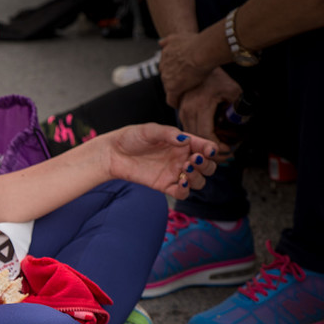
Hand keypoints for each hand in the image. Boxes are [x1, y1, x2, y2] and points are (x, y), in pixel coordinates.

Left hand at [104, 123, 218, 199]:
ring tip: (186, 168)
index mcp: (183, 143)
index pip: (205, 147)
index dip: (211, 149)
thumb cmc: (131, 138)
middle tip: (193, 159)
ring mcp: (174, 173)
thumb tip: (185, 140)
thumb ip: (168, 134)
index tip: (208, 150)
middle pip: (207, 167)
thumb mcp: (150, 130)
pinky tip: (181, 182)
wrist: (112, 153)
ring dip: (198, 177)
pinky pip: (182, 193)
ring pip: (198, 181)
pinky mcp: (164, 186)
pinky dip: (186, 190)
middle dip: (206, 164)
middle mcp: (182, 158)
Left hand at [158, 32, 213, 106]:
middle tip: (184, 83)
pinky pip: (171, 99)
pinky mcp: (173, 88)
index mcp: (165, 54)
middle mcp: (163, 66)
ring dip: (175, 90)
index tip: (180, 72)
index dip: (173, 69)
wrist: (202, 51)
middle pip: (167, 76)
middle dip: (174, 79)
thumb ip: (168, 40)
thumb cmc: (197, 43)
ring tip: (184, 94)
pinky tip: (179, 104)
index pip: (166, 65)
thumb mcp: (179, 37)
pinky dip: (175, 102)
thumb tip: (160, 43)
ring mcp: (167, 78)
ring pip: (169, 87)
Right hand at [175, 68, 242, 150]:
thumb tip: (241, 121)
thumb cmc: (215, 76)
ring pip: (190, 136)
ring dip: (202, 145)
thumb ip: (237, 106)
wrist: (197, 62)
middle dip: (210, 151)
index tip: (228, 150)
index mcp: (200, 107)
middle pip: (196, 139)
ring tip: (216, 150)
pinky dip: (197, 137)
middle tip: (224, 156)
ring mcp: (182, 111)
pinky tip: (207, 139)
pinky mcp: (181, 111)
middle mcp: (188, 111)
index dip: (217, 146)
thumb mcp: (232, 90)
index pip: (206, 135)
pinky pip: (188, 129)